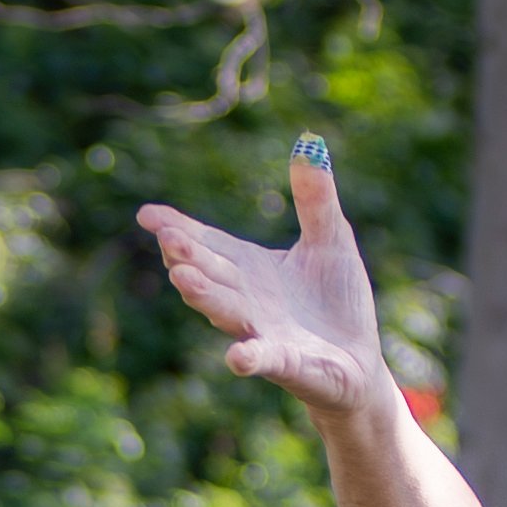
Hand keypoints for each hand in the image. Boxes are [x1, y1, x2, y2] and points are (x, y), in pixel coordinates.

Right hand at [135, 137, 404, 430]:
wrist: (359, 361)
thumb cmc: (338, 301)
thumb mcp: (331, 238)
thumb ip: (316, 197)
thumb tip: (308, 143)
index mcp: (250, 269)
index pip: (208, 244)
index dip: (178, 229)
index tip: (146, 214)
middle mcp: (247, 300)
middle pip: (210, 274)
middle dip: (187, 257)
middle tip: (167, 237)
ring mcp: (263, 332)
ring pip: (227, 312)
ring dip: (205, 297)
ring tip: (182, 278)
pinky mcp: (287, 363)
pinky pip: (264, 360)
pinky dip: (249, 358)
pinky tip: (236, 358)